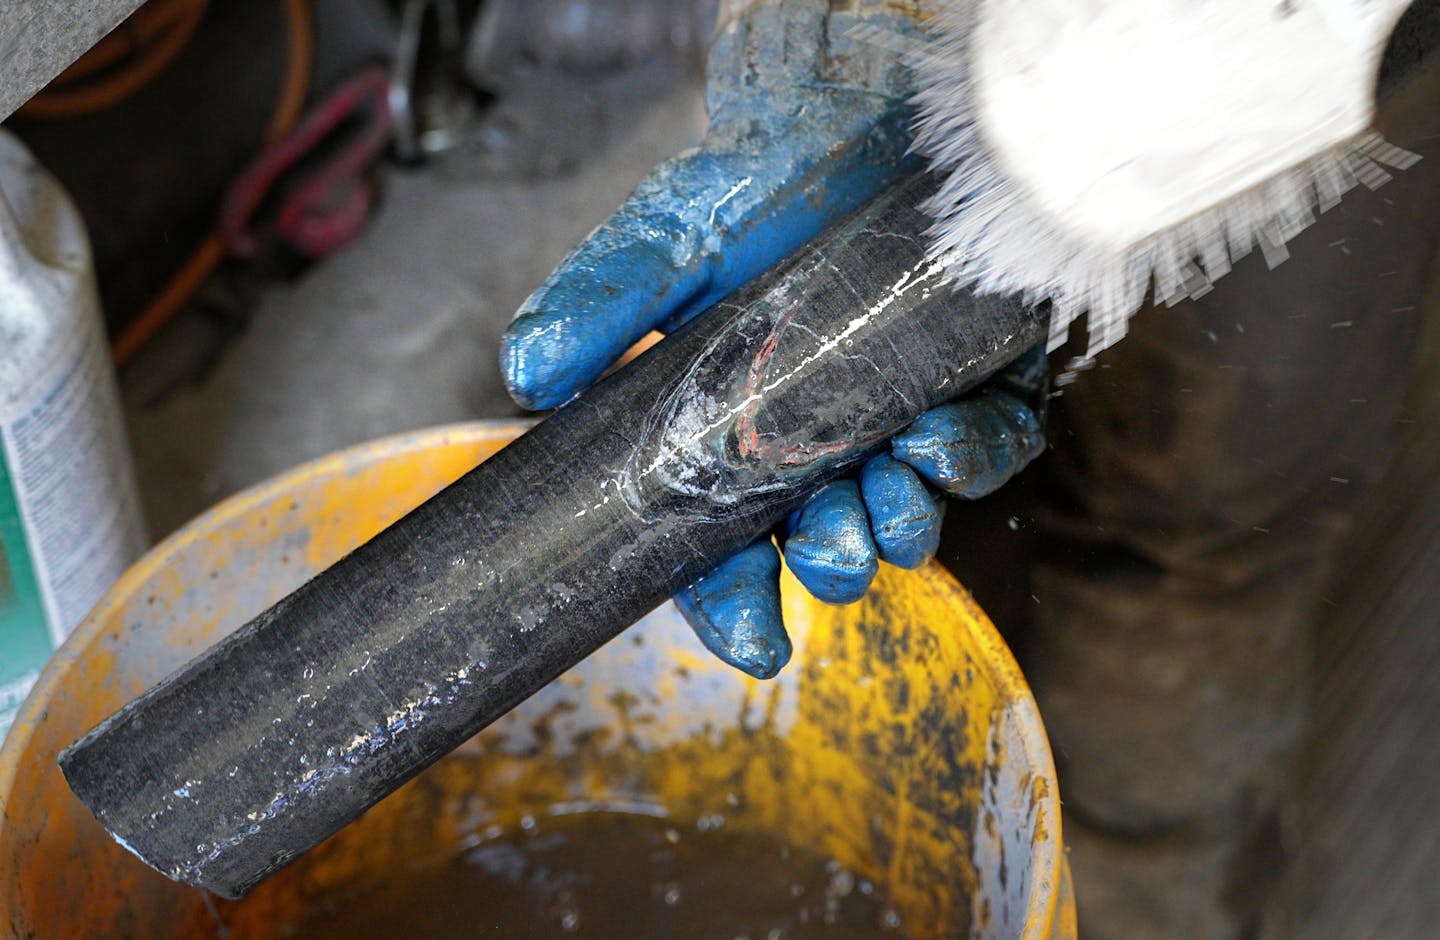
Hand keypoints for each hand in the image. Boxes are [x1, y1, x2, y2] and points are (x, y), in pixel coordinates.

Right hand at [501, 0, 1044, 677]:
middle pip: (824, 541)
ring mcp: (904, 412)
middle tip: (829, 553)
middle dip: (831, 563)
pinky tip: (937, 435)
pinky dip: (970, 456)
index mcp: (739, 435)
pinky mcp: (983, 377)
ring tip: (886, 502)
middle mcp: (825, 436)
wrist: (855, 110)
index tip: (760, 648)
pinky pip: (992, 445)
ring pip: (909, 509)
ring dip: (900, 525)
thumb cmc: (754, 185)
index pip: (726, 542)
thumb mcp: (664, 245)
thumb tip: (525, 374)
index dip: (736, 602)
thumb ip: (600, 306)